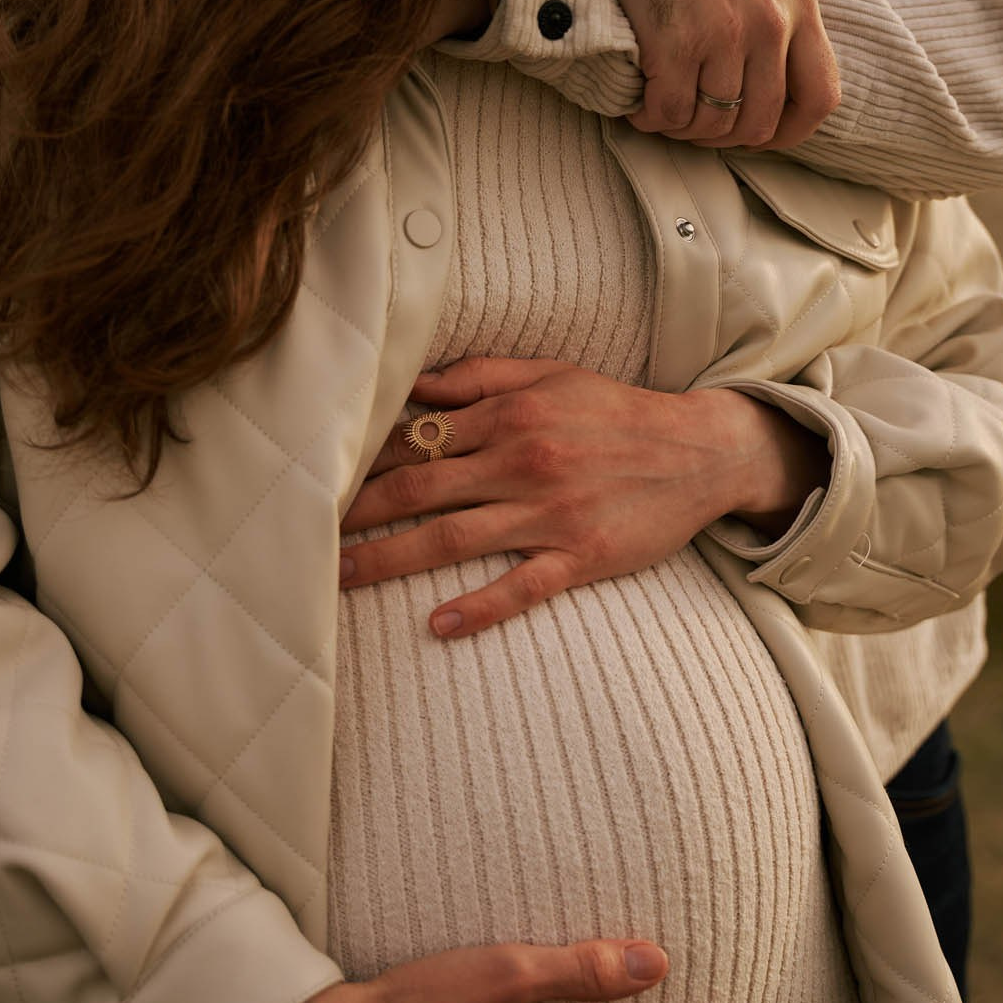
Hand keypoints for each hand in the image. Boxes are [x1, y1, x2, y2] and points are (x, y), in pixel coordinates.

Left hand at [341, 357, 828, 637]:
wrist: (700, 451)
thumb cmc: (616, 411)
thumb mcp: (551, 375)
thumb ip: (480, 377)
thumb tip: (415, 386)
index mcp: (509, 414)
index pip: (416, 439)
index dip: (362, 459)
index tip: (317, 475)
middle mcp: (521, 460)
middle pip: (418, 489)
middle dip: (356, 512)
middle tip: (303, 534)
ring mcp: (549, 513)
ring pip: (452, 539)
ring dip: (391, 561)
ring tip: (340, 580)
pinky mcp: (580, 556)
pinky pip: (520, 586)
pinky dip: (478, 608)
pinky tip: (438, 627)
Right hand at [563, 0, 839, 149]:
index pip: (820, 96)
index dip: (791, 130)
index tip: (759, 130)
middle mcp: (770, 24)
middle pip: (760, 122)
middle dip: (725, 134)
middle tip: (694, 120)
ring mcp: (723, 35)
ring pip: (711, 123)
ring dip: (683, 128)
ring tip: (661, 110)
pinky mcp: (673, 40)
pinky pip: (668, 111)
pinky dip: (650, 117)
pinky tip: (636, 102)